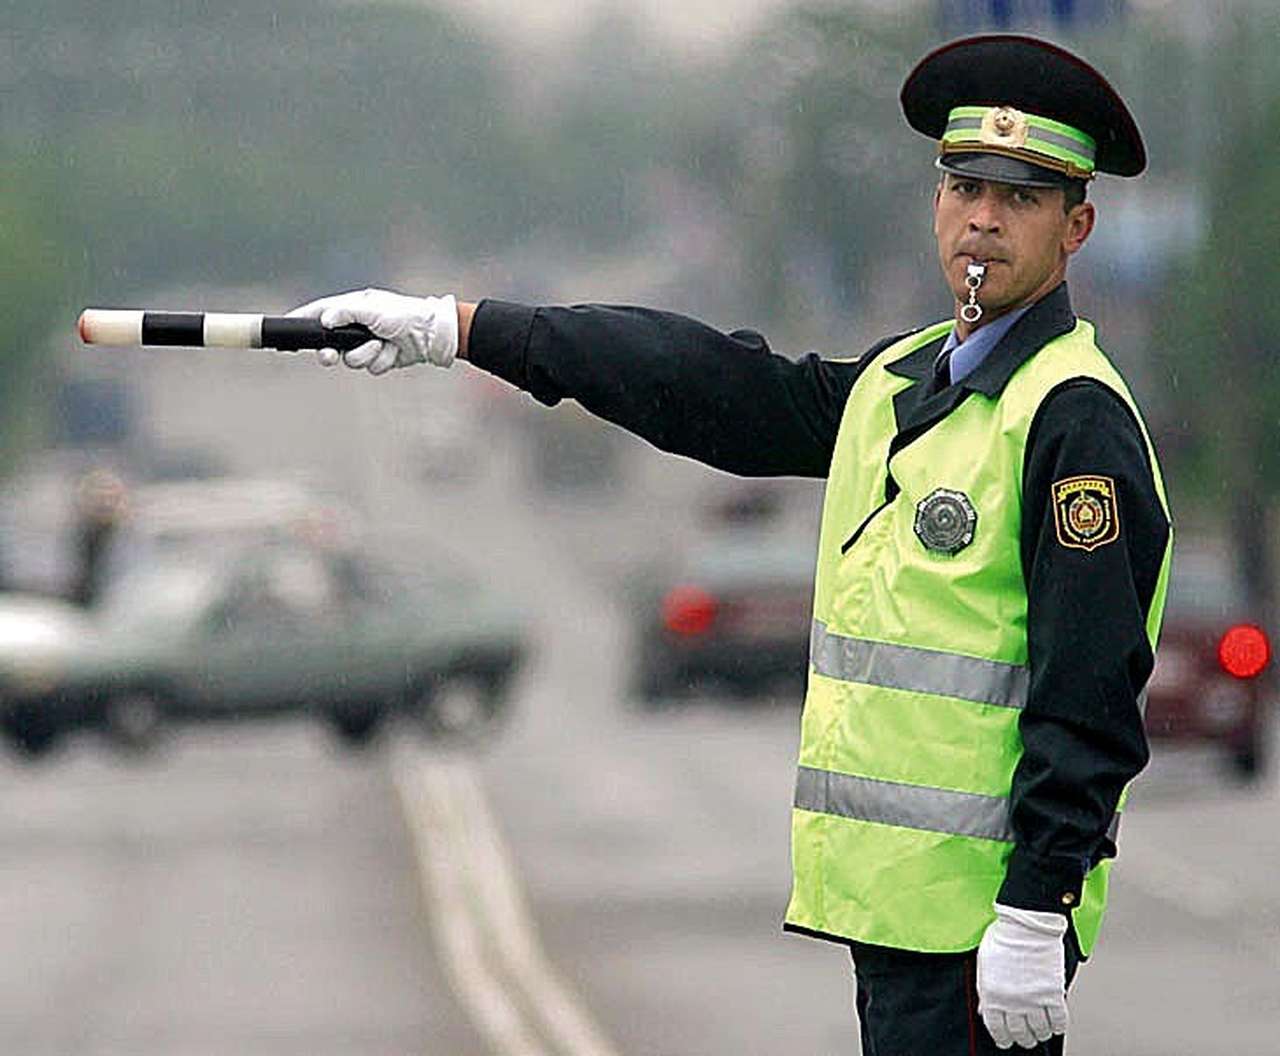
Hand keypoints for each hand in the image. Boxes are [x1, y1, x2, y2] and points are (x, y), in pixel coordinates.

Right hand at [285, 288, 458, 372]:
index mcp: (353, 308)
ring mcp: (367, 343)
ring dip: (366, 355)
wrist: (431, 336)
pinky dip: (382, 361)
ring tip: (383, 345)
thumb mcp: (373, 310)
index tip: (284, 325)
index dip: (302, 320)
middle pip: (329, 343)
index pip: (320, 312)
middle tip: (329, 356)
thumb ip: (347, 314)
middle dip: (330, 352)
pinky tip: (393, 352)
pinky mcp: (378, 358)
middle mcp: (357, 326)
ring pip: (350, 359)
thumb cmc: (404, 315)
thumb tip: (325, 320)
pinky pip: (370, 367)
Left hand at [976, 903, 1068, 1049]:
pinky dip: (1057, 1026)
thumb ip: (984, 989)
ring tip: (1040, 1032)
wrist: (1026, 923)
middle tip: (1026, 1038)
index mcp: (992, 993)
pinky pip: (1058, 1020)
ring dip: (1040, 1034)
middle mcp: (1012, 1000)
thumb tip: (984, 1010)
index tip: (1006, 1042)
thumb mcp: (984, 963)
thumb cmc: (1003, 937)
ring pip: (1039, 1030)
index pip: (996, 1027)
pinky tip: (1055, 1025)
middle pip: (1019, 1032)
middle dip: (1022, 1038)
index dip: (1002, 1038)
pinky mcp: (1052, 993)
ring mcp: (1033, 998)